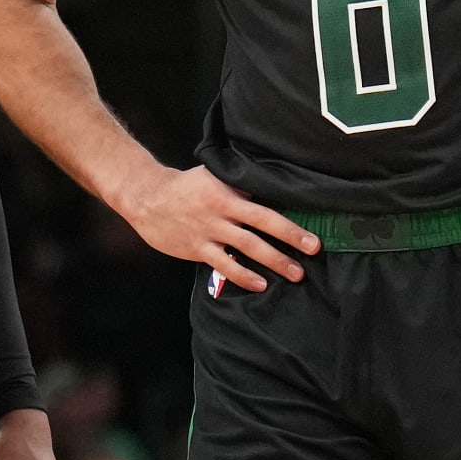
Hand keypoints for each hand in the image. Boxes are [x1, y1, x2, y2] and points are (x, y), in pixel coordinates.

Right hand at [120, 163, 319, 294]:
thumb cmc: (186, 187)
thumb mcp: (213, 176)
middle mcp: (220, 209)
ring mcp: (208, 230)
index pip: (265, 205)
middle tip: (314, 251)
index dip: (289, 219)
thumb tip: (272, 189)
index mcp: (227, 190)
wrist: (147, 197)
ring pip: (246, 247)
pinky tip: (259, 284)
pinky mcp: (196, 248)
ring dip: (273, 260)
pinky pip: (223, 264)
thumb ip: (239, 185)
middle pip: (261, 225)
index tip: (312, 232)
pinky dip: (242, 275)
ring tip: (295, 274)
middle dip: (290, 239)